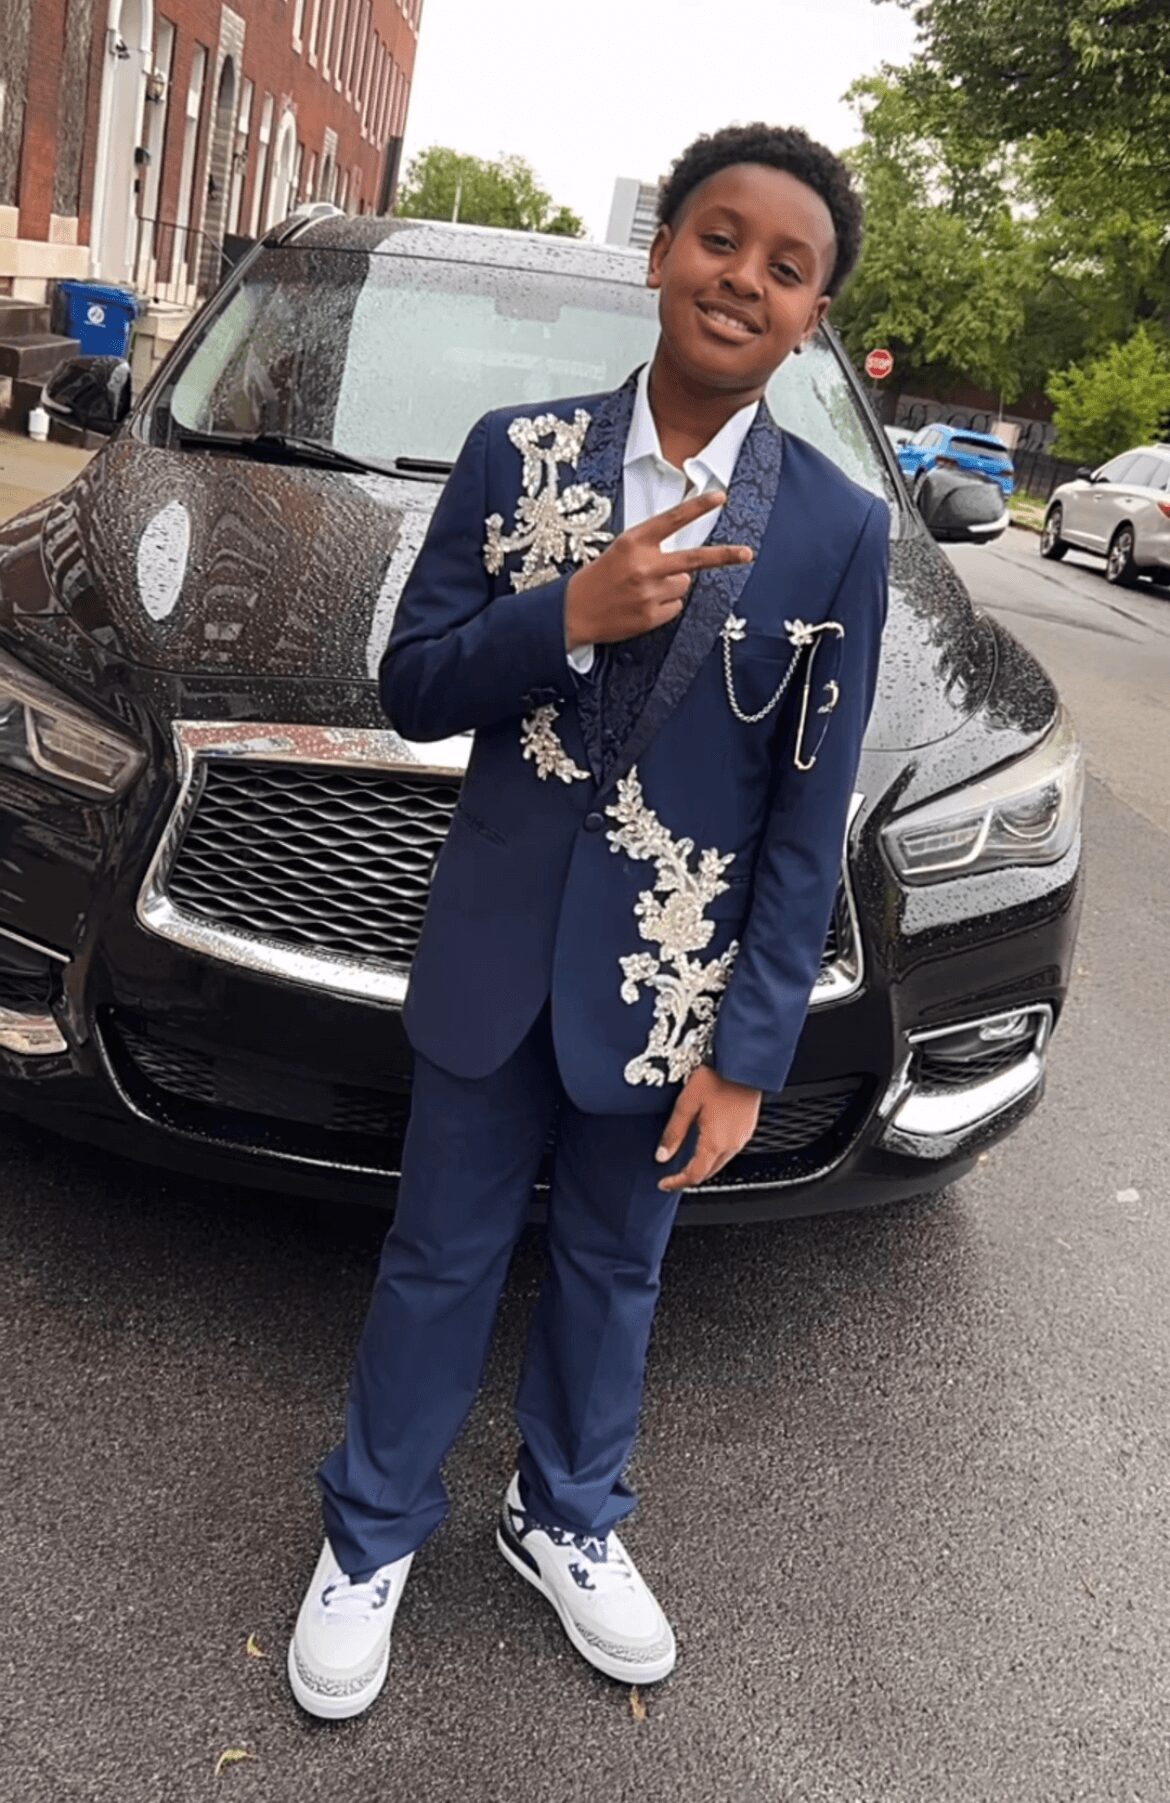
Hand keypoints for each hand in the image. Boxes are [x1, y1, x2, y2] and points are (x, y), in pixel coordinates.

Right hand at [564, 490, 752, 649]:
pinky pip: (675, 606)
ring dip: (671, 587)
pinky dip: (664, 606)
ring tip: (644, 590)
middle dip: (724, 556)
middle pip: (694, 559)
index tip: (720, 497)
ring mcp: (649, 592)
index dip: (698, 507)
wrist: (573, 612)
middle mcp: (644, 565)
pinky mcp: (651, 615)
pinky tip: (642, 605)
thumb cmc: (598, 578)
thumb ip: (651, 549)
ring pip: (683, 585)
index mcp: (634, 542)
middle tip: (747, 553)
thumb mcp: (620, 551)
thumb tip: (687, 564)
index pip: (672, 520)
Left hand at [655, 1065, 762, 1192]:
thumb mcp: (686, 1104)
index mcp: (715, 1143)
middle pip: (708, 1172)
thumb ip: (674, 1133)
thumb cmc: (717, 1078)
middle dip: (690, 1176)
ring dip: (703, 1166)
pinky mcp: (748, 1128)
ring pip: (720, 1162)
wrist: (744, 1065)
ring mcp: (742, 1137)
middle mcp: (731, 1144)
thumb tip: (662, 1155)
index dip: (677, 1182)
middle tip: (673, 1176)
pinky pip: (730, 1150)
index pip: (694, 1175)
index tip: (664, 1183)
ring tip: (688, 1160)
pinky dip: (715, 1154)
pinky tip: (707, 1143)